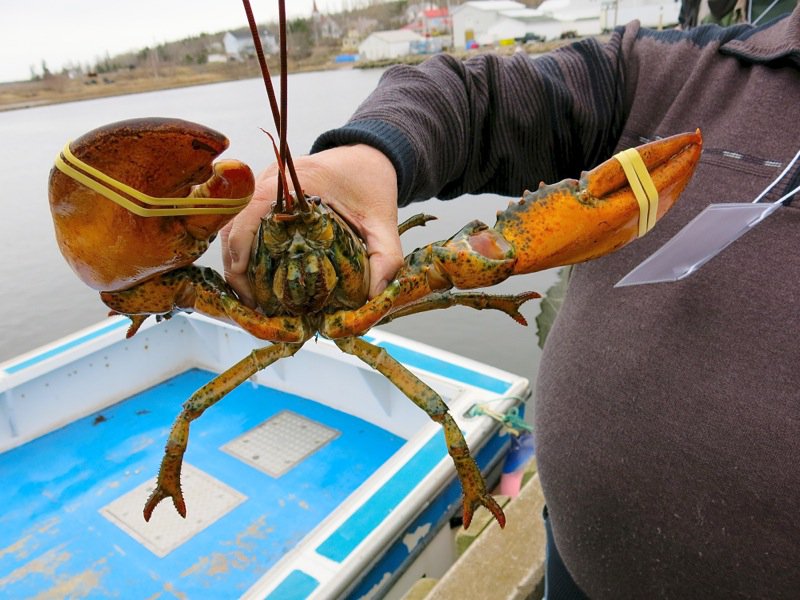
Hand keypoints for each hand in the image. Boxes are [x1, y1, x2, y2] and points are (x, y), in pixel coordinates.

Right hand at [221, 144, 402, 304]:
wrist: (368, 156)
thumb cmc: (371, 184)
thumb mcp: (383, 221)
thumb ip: (386, 257)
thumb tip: (376, 294)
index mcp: (294, 181)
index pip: (249, 215)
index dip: (240, 256)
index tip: (250, 293)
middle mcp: (271, 181)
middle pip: (233, 226)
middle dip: (236, 270)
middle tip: (253, 305)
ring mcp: (263, 187)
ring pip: (234, 228)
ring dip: (238, 264)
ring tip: (254, 299)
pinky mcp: (264, 197)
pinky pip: (244, 225)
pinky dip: (245, 253)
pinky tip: (259, 280)